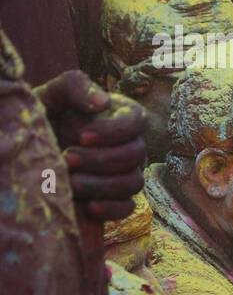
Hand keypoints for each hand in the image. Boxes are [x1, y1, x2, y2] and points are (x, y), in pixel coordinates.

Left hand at [34, 70, 146, 220]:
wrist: (30, 145)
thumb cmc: (45, 114)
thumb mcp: (54, 94)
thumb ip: (76, 86)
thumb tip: (103, 102)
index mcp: (122, 116)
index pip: (138, 122)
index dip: (115, 132)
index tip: (82, 136)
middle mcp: (131, 145)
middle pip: (135, 155)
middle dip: (100, 159)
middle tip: (66, 158)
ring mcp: (127, 173)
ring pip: (133, 183)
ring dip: (102, 184)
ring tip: (70, 182)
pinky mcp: (118, 198)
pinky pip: (127, 207)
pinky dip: (111, 208)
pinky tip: (87, 206)